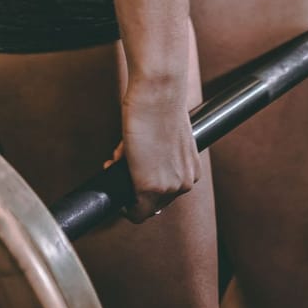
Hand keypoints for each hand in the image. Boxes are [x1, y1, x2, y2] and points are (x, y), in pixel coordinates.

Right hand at [103, 77, 201, 224]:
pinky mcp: (149, 188)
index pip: (167, 192)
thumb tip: (141, 160)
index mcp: (192, 171)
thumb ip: (160, 154)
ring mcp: (168, 188)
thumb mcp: (166, 136)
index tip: (134, 170)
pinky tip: (116, 182)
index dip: (146, 183)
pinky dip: (124, 207)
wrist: (159, 93)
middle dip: (135, 184)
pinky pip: (135, 214)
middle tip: (122, 162)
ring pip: (143, 205)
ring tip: (121, 156)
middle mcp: (185, 183)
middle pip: (155, 201)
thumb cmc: (161, 105)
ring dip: (127, 186)